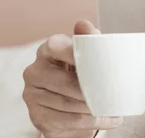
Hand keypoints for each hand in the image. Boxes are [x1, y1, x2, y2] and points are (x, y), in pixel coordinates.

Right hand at [22, 20, 123, 137]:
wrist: (67, 103)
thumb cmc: (79, 72)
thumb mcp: (86, 54)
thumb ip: (89, 39)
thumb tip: (84, 24)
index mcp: (47, 50)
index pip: (55, 46)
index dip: (73, 53)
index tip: (92, 62)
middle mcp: (34, 71)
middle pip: (64, 82)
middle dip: (90, 90)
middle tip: (111, 93)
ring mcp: (32, 94)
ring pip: (67, 103)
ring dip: (93, 108)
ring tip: (113, 107)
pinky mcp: (36, 116)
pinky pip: (67, 120)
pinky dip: (91, 121)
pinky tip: (106, 118)